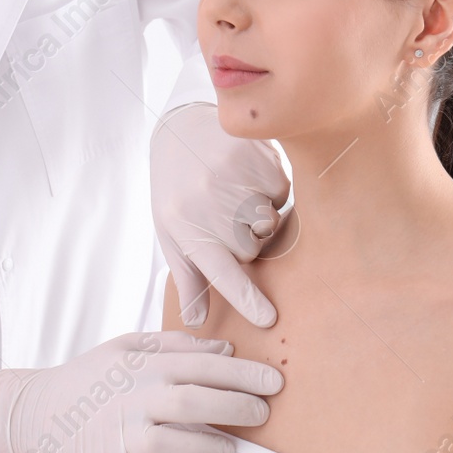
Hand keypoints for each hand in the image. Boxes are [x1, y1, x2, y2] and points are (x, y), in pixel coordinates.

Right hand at [0, 331, 282, 452]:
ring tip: (233, 449)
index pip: (201, 365)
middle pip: (193, 401)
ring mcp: (119, 436)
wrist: (35, 413)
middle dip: (237, 407)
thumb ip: (174, 345)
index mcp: (141, 365)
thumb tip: (223, 350)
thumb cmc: (89, 378)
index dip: (242, 374)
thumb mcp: (126, 347)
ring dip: (211, 446)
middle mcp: (132, 398)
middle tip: (263, 413)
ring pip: (172, 443)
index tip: (274, 382)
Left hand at [151, 103, 289, 327]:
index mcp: (187, 229)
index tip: (268, 318)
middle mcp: (210, 205)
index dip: (246, 298)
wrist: (180, 131)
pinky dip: (270, 189)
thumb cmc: (176, 192)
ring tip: (233, 193)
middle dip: (244, 240)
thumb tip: (195, 321)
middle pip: (253, 250)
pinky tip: (246, 175)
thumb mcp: (171, 234)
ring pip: (270, 223)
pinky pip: (281, 193)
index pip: (222, 272)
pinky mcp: (257, 158)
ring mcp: (235, 179)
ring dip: (258, 215)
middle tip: (221, 214)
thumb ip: (188, 278)